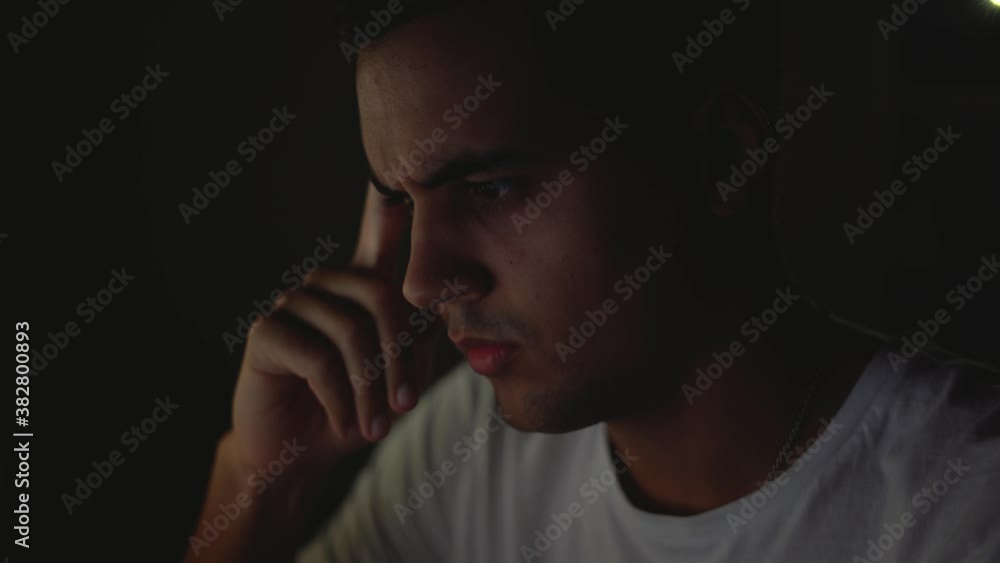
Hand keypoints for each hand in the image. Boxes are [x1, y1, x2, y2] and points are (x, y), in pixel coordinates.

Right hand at [230, 185, 436, 472]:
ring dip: (371, 389)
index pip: (380, 229)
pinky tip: (344, 425)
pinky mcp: (267, 332)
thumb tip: (457, 291)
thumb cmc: (356, 409)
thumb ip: (422, 334)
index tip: (409, 160)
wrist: (299, 455)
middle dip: (399, 358)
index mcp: (361, 284)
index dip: (393, 197)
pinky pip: (319, 360)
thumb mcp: (399, 374)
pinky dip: (342, 401)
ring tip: (376, 426)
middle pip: (379, 295)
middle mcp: (327, 283)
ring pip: (351, 332)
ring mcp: (293, 302)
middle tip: (404, 407)